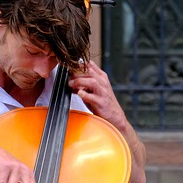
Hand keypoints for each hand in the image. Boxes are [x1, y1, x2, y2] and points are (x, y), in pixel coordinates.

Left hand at [68, 60, 147, 182]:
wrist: (115, 118)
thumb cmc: (102, 104)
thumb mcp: (94, 90)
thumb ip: (84, 82)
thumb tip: (69, 78)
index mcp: (101, 77)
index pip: (89, 64)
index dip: (77, 64)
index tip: (67, 67)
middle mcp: (103, 83)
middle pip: (88, 71)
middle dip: (75, 73)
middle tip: (67, 78)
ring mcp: (103, 93)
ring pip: (91, 81)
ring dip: (78, 82)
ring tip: (70, 85)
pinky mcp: (102, 103)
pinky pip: (91, 96)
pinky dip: (84, 94)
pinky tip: (78, 94)